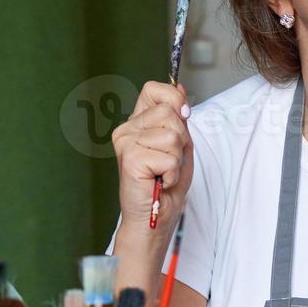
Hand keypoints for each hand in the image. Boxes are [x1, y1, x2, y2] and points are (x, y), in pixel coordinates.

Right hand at [111, 80, 193, 234]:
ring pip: (172, 136)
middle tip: (168, 160)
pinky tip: (160, 181)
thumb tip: (180, 88)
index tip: (182, 117)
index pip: (153, 89)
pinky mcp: (130, 159)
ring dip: (177, 159)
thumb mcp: (180, 145)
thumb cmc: (165, 185)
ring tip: (163, 172)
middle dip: (180, 140)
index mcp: (137, 122)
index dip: (174, 99)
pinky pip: (169, 157)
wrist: (154, 217)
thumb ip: (179, 118)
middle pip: (169, 113)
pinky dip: (172, 173)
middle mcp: (127, 129)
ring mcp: (126, 143)